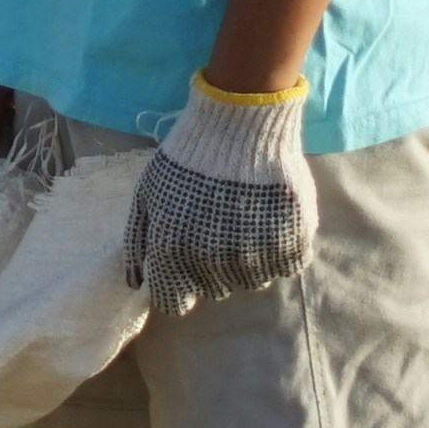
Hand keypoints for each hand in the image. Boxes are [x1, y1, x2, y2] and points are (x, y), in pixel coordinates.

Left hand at [124, 78, 313, 307]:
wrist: (241, 124)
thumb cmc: (188, 158)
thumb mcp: (148, 193)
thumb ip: (139, 241)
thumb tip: (137, 283)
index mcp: (173, 252)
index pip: (174, 304)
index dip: (178, 287)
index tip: (185, 268)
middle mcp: (214, 262)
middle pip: (214, 291)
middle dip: (211, 268)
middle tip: (217, 230)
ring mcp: (255, 255)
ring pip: (250, 281)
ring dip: (246, 260)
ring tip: (245, 220)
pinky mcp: (291, 243)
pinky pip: (285, 267)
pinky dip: (279, 250)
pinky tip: (270, 221)